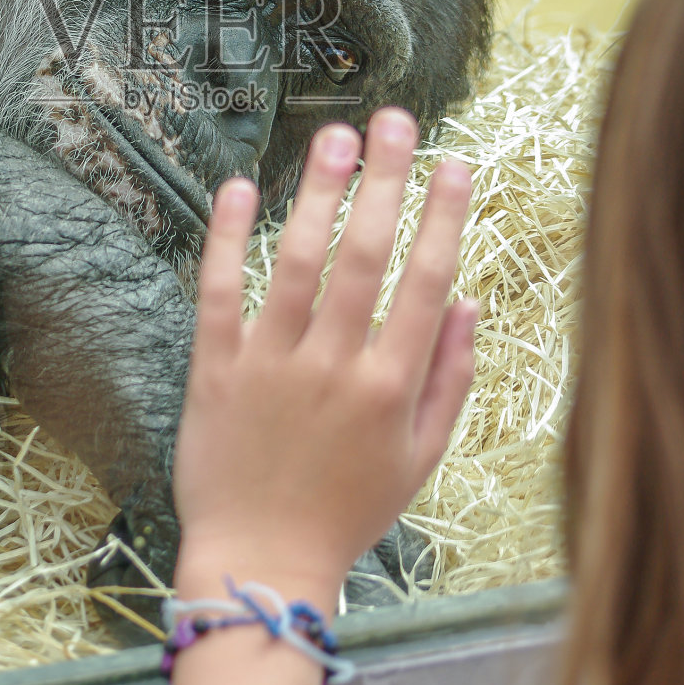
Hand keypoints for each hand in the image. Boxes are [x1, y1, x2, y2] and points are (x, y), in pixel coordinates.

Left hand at [172, 110, 475, 612]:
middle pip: (367, 258)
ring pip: (299, 264)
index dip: (443, 218)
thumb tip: (467, 303)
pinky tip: (240, 187)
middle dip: (385, 182)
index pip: (425, 283)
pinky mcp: (215, 370)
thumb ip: (449, 380)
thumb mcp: (419, 459)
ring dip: (319, 195)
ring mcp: (271, 366)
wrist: (261, 565)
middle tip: (394, 119)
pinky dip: (228, 239)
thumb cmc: (346, 513)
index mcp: (390, 388)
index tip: (455, 162)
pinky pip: (219, 293)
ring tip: (334, 135)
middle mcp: (335, 367)